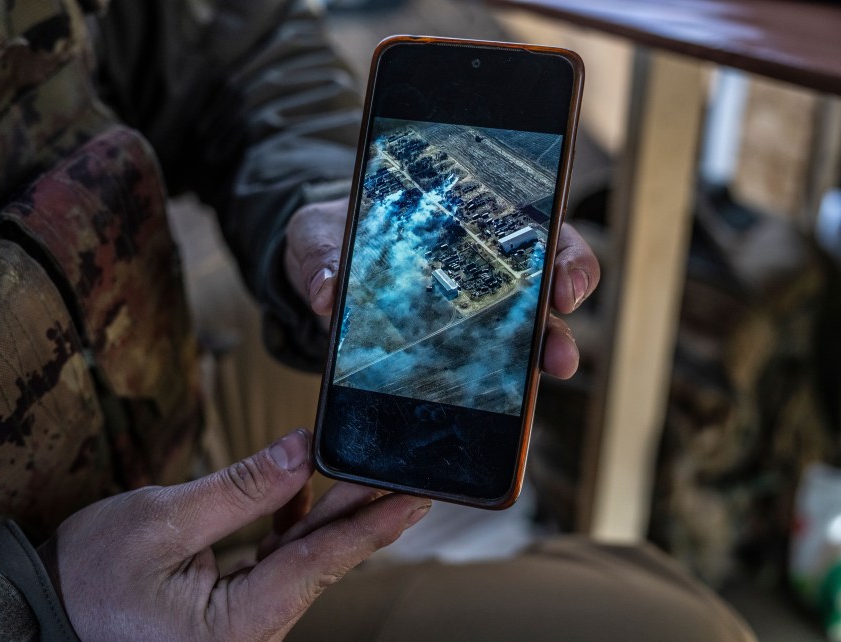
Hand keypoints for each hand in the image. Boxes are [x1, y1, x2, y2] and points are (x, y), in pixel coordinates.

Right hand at [41, 429, 429, 640]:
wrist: (42, 611)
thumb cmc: (86, 578)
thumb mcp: (163, 521)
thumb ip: (242, 489)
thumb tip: (301, 452)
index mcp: (237, 625)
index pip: (319, 564)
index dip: (370, 523)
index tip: (411, 495)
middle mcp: (251, 632)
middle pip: (319, 561)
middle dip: (361, 513)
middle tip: (400, 472)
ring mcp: (243, 623)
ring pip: (302, 561)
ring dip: (330, 515)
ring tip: (362, 473)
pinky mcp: (233, 609)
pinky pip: (277, 566)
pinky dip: (292, 527)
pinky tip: (301, 495)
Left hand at [284, 198, 599, 379]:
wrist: (317, 271)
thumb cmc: (332, 234)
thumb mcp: (318, 232)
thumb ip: (321, 252)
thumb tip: (325, 293)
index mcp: (465, 224)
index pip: (537, 232)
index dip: (563, 257)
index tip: (560, 284)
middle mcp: (481, 271)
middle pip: (544, 294)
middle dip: (559, 325)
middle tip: (558, 355)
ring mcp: (468, 317)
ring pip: (521, 341)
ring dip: (537, 365)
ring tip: (536, 393)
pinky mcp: (444, 354)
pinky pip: (479, 376)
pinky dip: (491, 395)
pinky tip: (492, 412)